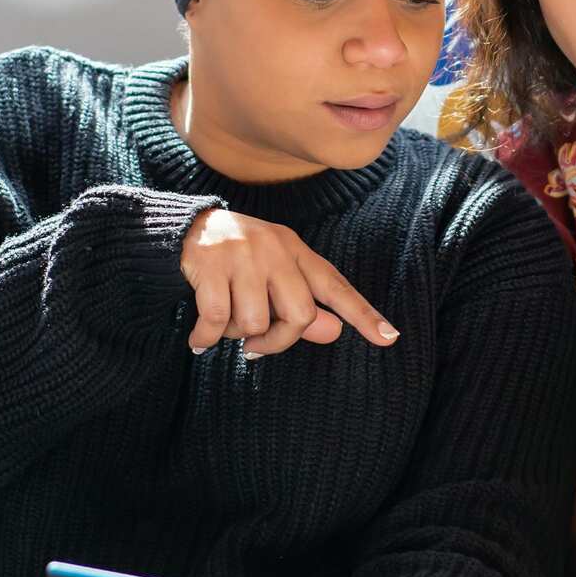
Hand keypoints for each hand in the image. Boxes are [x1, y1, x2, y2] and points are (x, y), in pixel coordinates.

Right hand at [181, 209, 398, 356]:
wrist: (185, 228)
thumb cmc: (238, 259)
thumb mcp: (275, 275)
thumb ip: (303, 306)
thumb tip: (334, 332)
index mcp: (296, 251)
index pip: (335, 286)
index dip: (363, 314)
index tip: (390, 337)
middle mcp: (275, 250)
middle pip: (299, 315)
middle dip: (277, 341)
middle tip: (256, 348)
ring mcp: (243, 256)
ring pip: (254, 323)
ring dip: (235, 336)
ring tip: (223, 325)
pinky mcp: (210, 266)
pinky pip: (216, 321)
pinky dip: (206, 339)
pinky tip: (199, 340)